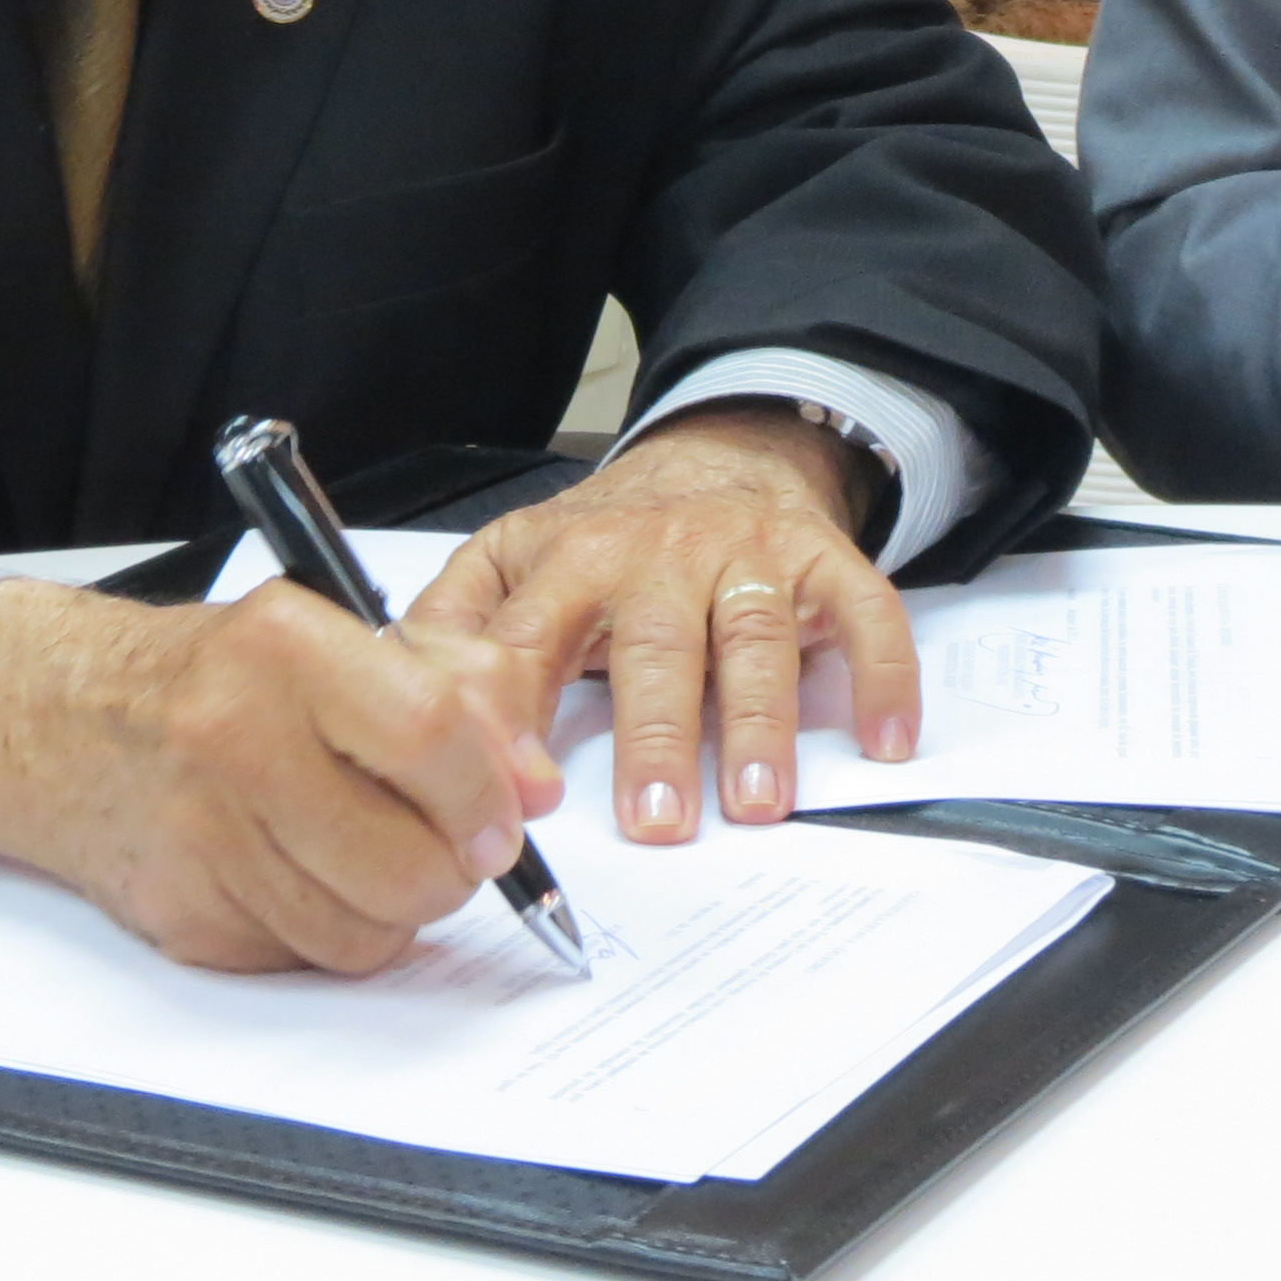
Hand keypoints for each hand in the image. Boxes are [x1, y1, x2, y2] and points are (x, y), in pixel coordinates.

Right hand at [0, 576, 559, 974]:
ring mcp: (202, 838)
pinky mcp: (184, 916)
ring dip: (395, 908)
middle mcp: (234, 739)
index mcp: (286, 648)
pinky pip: (307, 958)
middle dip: (453, 870)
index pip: (432, 736)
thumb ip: (459, 692)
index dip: (488, 794)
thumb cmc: (220, 677)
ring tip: (369, 850)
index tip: (508, 817)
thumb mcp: (338, 639)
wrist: (63, 722)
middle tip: (446, 845)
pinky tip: (302, 873)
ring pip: (366, 931)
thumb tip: (535, 790)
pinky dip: (329, 930)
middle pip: (408, 862)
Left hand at [403, 402, 917, 842]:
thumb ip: (456, 629)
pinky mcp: (820, 556)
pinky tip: (885, 738)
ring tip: (757, 800)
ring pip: (752, 635)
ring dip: (758, 721)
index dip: (520, 720)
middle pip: (652, 646)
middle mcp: (658, 552)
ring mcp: (744, 552)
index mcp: (567, 560)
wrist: (719, 457)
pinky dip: (881, 670)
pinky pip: (860, 609)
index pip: (530, 644)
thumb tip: (394, 700)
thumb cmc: (609, 544)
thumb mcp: (512, 564)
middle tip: (656, 823)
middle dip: (654, 736)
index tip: (518, 799)